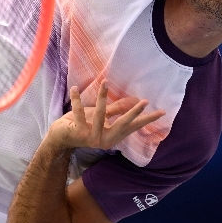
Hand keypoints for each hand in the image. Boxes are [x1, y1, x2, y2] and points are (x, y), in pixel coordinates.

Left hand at [48, 80, 164, 150]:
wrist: (60, 138)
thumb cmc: (83, 124)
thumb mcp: (101, 116)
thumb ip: (116, 110)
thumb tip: (134, 101)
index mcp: (113, 136)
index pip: (134, 126)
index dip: (148, 119)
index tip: (162, 112)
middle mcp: (105, 139)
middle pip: (123, 124)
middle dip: (134, 112)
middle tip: (145, 101)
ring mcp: (92, 138)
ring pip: (101, 115)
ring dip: (102, 97)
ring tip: (105, 83)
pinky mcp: (78, 133)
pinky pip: (79, 113)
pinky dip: (77, 100)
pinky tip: (75, 89)